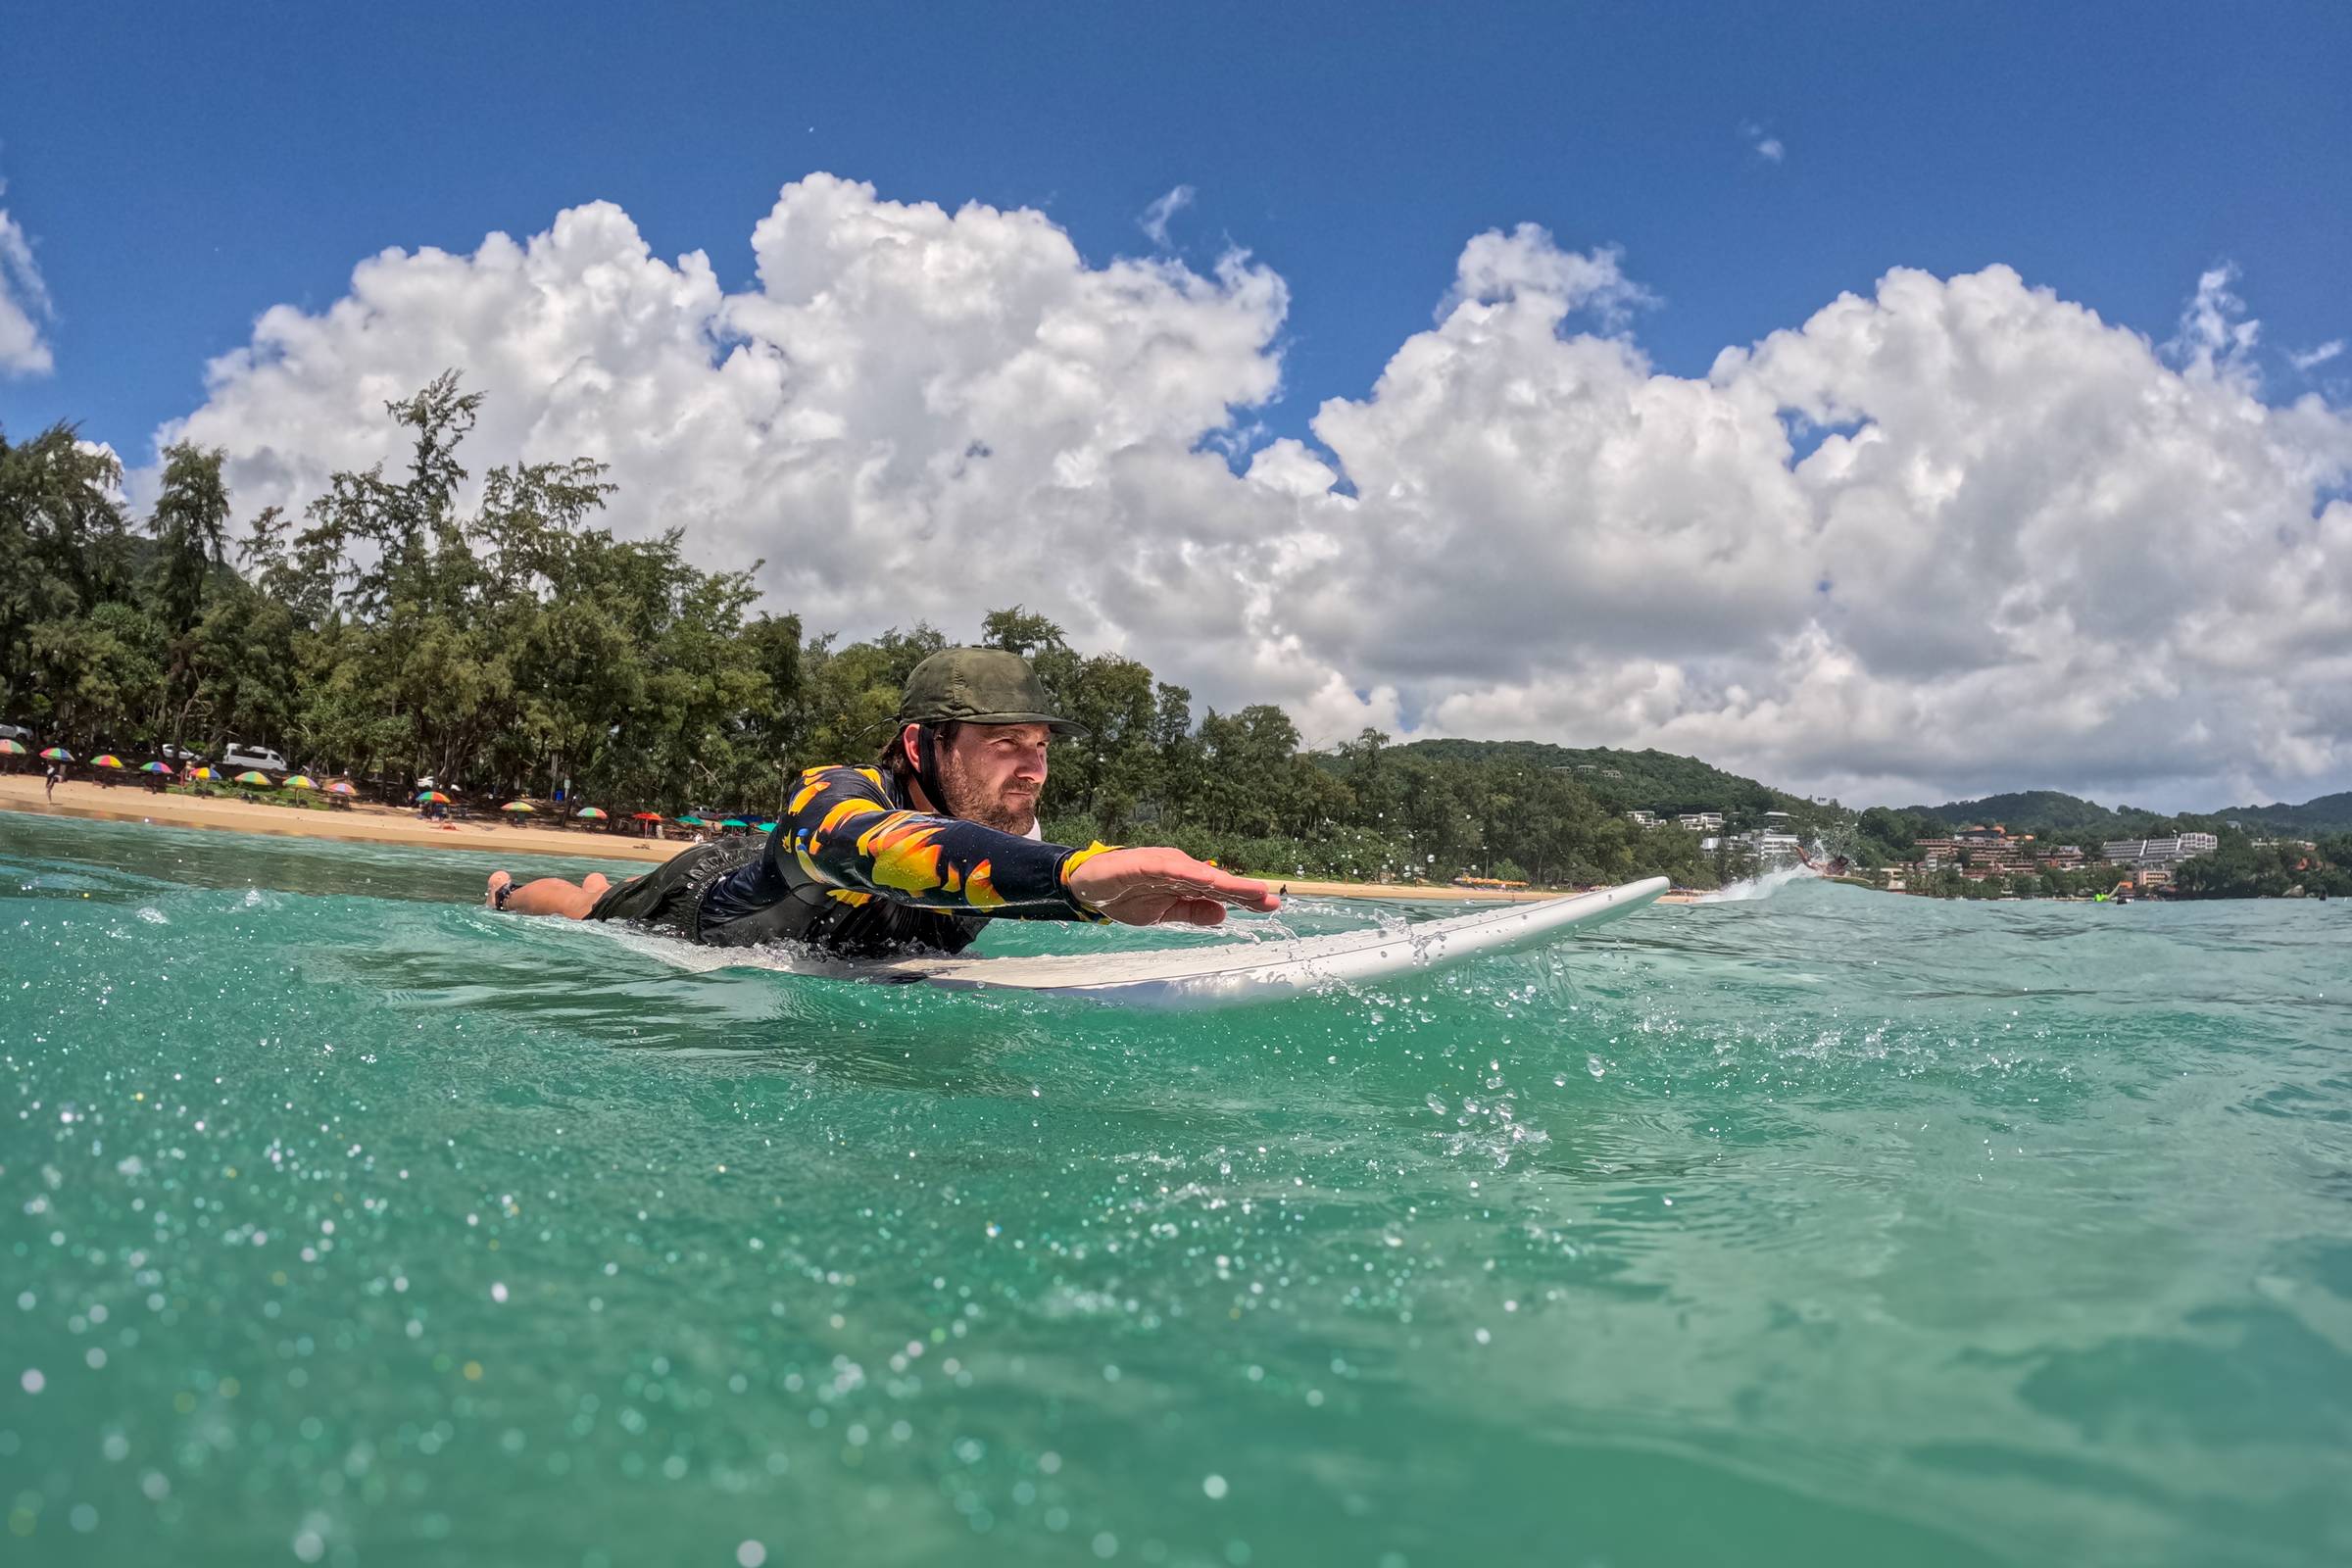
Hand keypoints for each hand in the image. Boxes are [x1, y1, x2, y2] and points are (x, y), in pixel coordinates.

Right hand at [1066, 847, 1280, 926]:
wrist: (1087, 887)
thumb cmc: (1127, 896)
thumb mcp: (1162, 913)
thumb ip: (1192, 913)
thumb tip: (1223, 915)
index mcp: (1184, 883)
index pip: (1219, 891)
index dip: (1244, 897)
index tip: (1271, 906)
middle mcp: (1178, 869)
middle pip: (1215, 881)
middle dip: (1242, 889)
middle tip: (1268, 898)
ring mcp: (1161, 864)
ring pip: (1196, 873)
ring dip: (1222, 881)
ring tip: (1245, 889)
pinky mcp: (1140, 863)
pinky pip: (1166, 868)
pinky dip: (1186, 872)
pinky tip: (1204, 878)